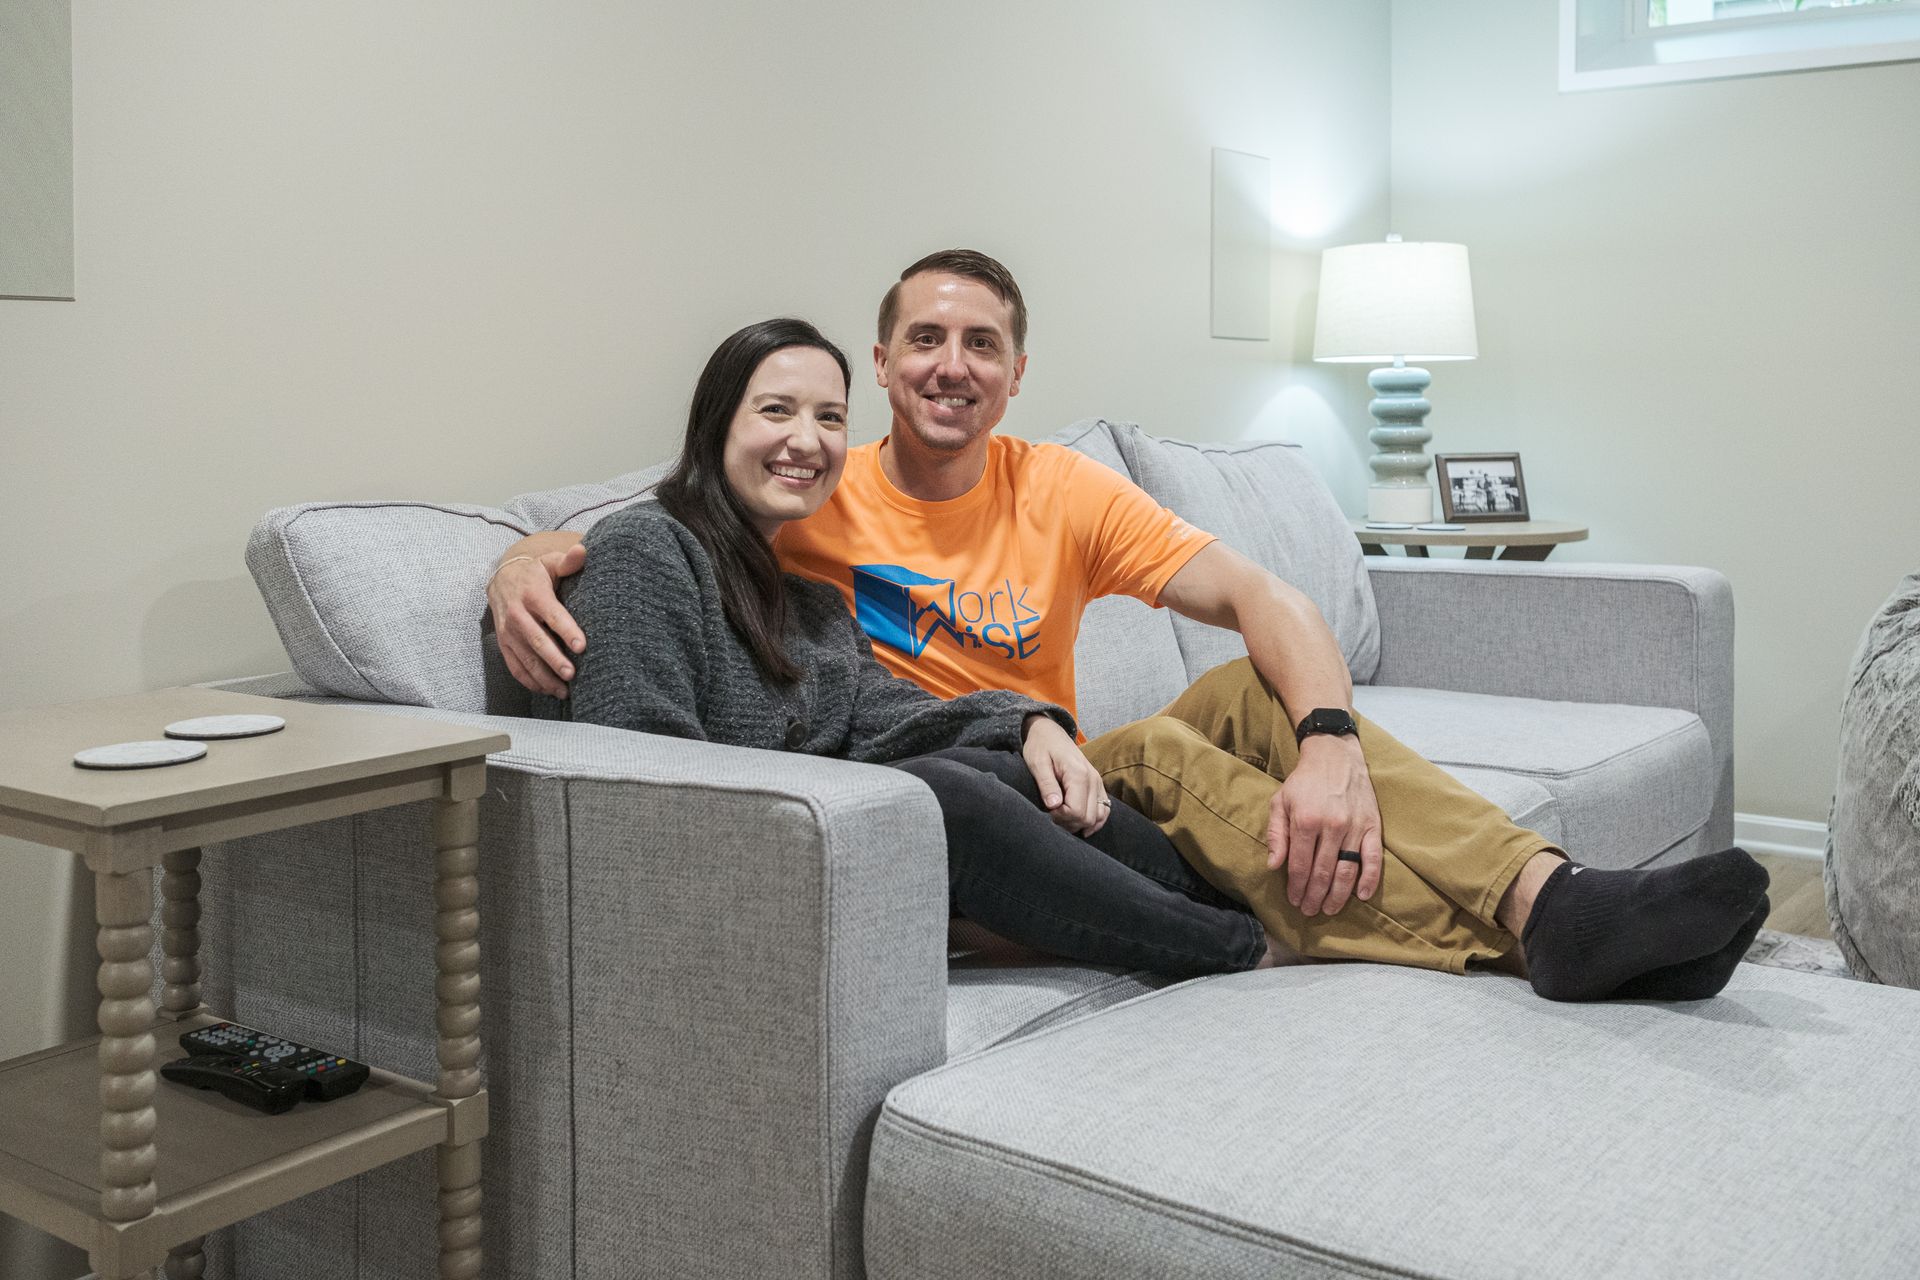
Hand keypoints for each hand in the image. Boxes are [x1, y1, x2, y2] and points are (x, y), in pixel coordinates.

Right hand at [488, 543, 587, 697]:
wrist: (501, 579)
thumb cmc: (535, 573)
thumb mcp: (550, 563)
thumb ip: (568, 561)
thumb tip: (583, 551)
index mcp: (533, 594)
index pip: (552, 614)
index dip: (566, 630)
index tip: (582, 646)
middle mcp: (517, 614)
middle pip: (537, 641)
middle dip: (554, 660)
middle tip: (572, 674)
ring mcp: (508, 632)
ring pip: (525, 659)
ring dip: (544, 677)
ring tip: (564, 691)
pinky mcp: (503, 644)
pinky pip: (515, 666)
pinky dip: (529, 681)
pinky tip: (546, 690)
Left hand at [1021, 715, 1110, 835]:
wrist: (1050, 732)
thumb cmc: (1041, 746)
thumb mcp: (1037, 763)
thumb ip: (1046, 784)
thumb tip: (1054, 806)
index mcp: (1078, 774)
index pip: (1076, 811)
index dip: (1060, 817)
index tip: (1047, 810)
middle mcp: (1093, 779)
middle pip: (1087, 818)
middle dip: (1068, 822)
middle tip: (1051, 814)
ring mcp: (1098, 783)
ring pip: (1097, 817)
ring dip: (1079, 823)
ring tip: (1062, 816)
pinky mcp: (1098, 785)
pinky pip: (1104, 810)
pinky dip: (1094, 821)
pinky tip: (1081, 825)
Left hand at [1266, 734, 1382, 916]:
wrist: (1335, 756)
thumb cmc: (1304, 782)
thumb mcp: (1280, 802)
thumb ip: (1276, 834)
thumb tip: (1273, 866)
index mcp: (1306, 821)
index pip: (1300, 865)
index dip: (1296, 887)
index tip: (1294, 901)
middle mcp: (1332, 826)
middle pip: (1323, 873)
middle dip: (1314, 896)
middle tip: (1309, 911)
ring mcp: (1355, 827)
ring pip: (1347, 870)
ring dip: (1338, 895)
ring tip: (1329, 909)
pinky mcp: (1373, 826)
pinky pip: (1373, 859)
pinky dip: (1369, 879)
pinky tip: (1361, 895)